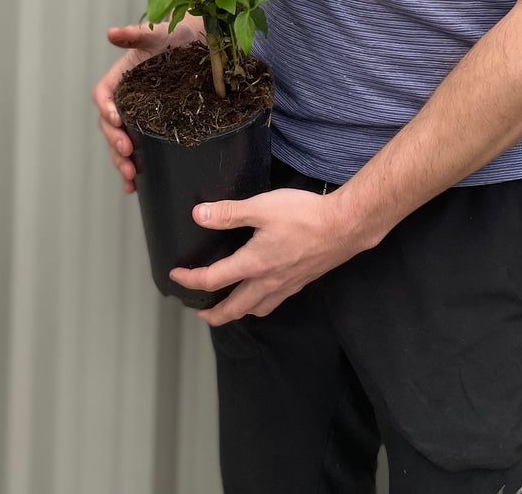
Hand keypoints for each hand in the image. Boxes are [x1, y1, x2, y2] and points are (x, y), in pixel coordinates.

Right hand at [94, 19, 203, 193]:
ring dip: (121, 161)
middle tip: (128, 154)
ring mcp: (138, 115)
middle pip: (109, 124)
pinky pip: (138, 150)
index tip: (118, 119)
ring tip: (130, 177)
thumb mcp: (156, 33)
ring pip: (120, 141)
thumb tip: (111, 32)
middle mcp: (126, 98)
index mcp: (121, 77)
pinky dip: (133, 167)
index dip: (106, 108)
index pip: (103, 95)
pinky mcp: (152, 127)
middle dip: (115, 141)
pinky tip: (136, 185)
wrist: (199, 44)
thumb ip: (135, 34)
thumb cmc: (176, 36)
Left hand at [169, 187, 367, 323]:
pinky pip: (273, 303)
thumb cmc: (305, 215)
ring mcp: (285, 286)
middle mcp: (267, 282)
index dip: (190, 280)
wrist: (345, 226)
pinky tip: (261, 293)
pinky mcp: (300, 282)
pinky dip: (258, 305)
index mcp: (254, 264)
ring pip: (255, 310)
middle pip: (233, 309)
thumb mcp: (262, 207)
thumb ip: (229, 213)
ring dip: (236, 313)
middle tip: (198, 311)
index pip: (213, 280)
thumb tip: (198, 216)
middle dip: (212, 314)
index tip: (176, 276)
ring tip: (227, 307)